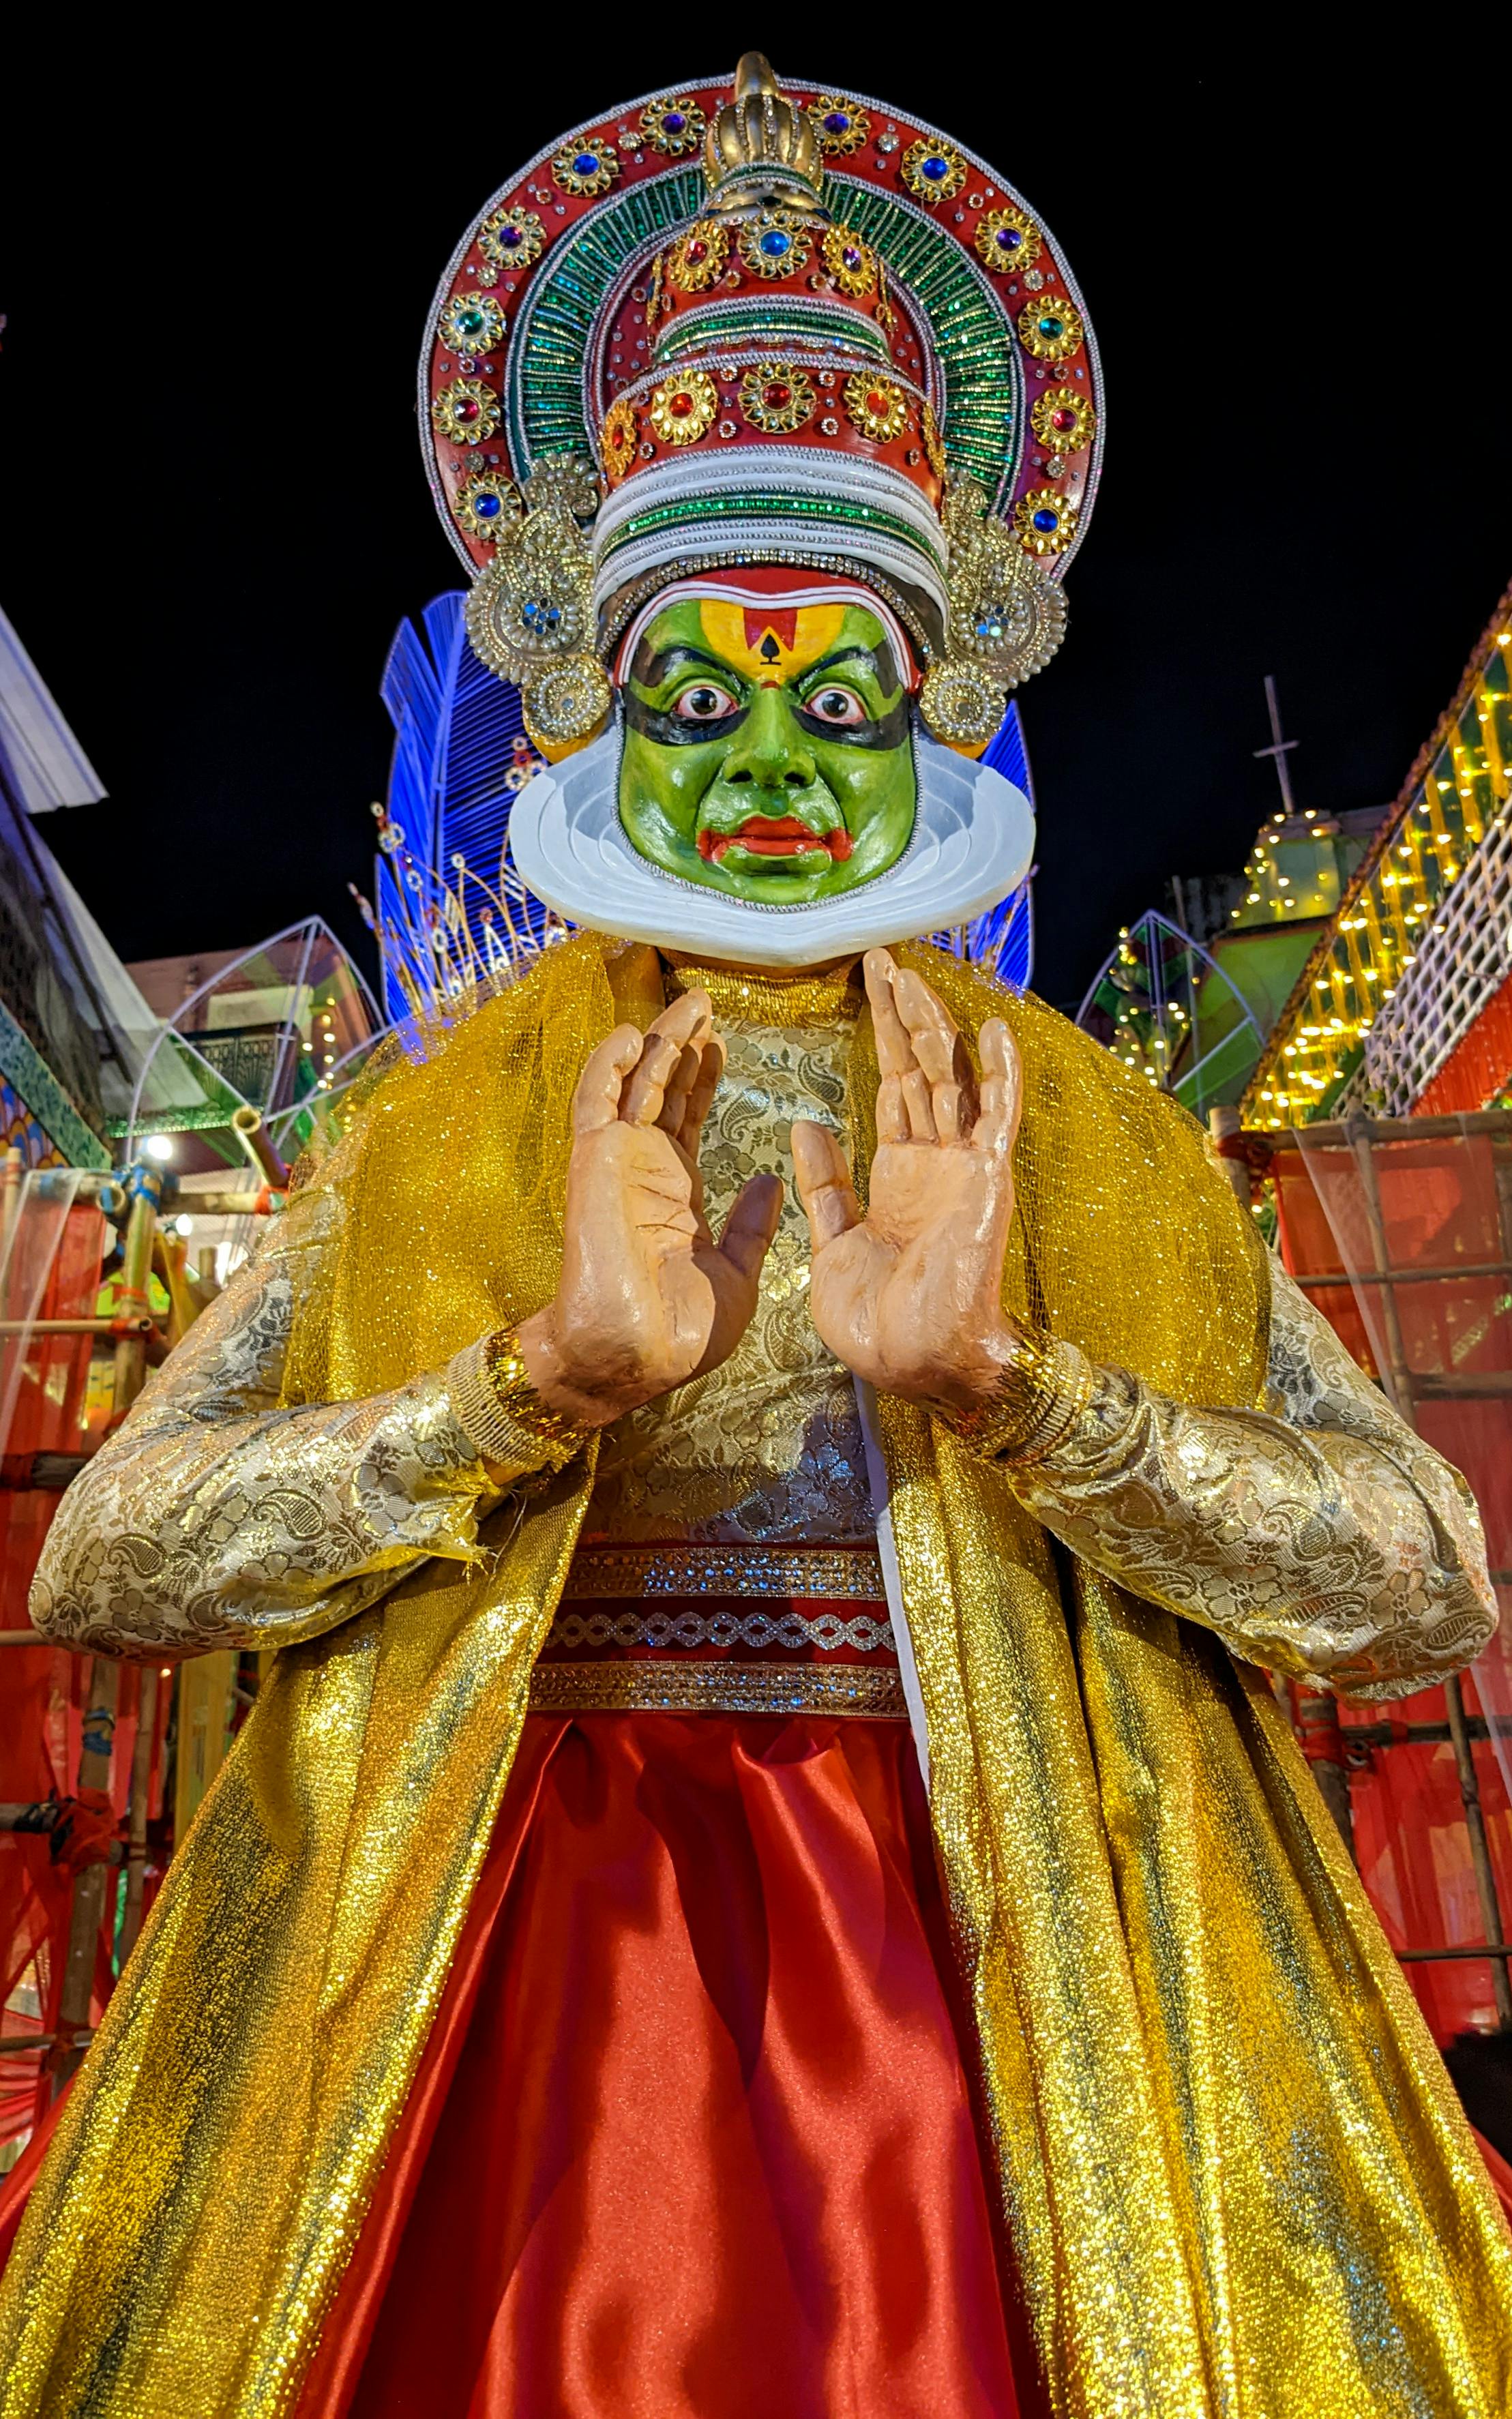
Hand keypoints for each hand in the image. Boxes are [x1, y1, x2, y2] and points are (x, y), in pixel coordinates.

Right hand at [517, 988, 781, 1428]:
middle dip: (684, 1044)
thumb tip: (769, 1179)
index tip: (722, 1042)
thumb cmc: (683, 1331)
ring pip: (636, 1084)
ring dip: (659, 1042)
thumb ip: (751, 1225)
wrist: (638, 1358)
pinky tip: (636, 1035)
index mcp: (677, 1190)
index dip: (704, 1076)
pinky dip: (612, 1066)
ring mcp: (618, 1162)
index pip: (690, 1115)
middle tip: (705, 1002)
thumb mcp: (738, 1273)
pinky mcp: (595, 1164)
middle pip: (664, 1088)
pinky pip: (598, 1103)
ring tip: (688, 1006)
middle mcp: (645, 1168)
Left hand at [792, 950, 1021, 1418]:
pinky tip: (991, 1030)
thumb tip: (806, 1126)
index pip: (892, 1090)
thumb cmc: (878, 1324)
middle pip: (918, 1070)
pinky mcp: (984, 1181)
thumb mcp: (831, 1247)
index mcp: (898, 1177)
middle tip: (882, 961)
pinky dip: (997, 1075)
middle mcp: (934, 1163)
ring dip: (931, 1027)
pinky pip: (995, 1119)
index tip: (867, 992)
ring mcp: (962, 1169)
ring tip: (911, 976)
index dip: (879, 1040)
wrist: (917, 1366)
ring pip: (949, 1080)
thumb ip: (824, 1187)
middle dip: (900, 1016)